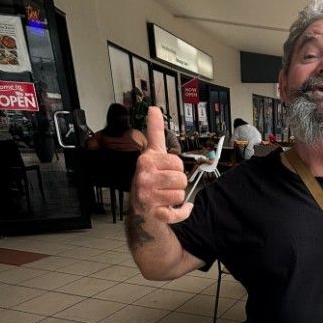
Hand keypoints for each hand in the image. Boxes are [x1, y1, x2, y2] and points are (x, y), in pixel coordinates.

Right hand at [131, 107, 191, 223]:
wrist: (140, 201)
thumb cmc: (150, 174)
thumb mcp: (153, 151)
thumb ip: (155, 131)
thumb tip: (154, 108)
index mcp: (146, 162)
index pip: (177, 163)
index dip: (176, 167)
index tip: (166, 169)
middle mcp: (144, 179)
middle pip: (180, 179)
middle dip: (178, 182)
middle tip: (167, 183)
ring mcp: (148, 197)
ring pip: (180, 194)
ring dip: (178, 195)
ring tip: (166, 193)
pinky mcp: (154, 213)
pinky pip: (176, 214)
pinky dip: (183, 212)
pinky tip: (182, 207)